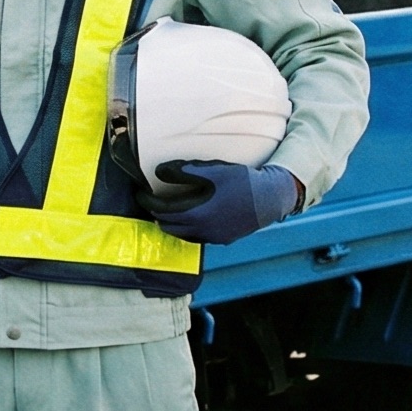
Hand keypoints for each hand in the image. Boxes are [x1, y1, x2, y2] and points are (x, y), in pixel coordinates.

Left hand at [138, 160, 299, 245]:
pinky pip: (196, 237)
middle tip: (152, 199)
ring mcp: (213, 238)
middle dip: (156, 213)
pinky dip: (186, 228)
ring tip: (168, 208)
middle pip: (167, 226)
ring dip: (171, 222)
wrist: (271, 198)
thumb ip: (183, 171)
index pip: (161, 211)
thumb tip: (159, 171)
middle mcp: (202, 231)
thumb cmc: (242, 182)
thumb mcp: (212, 170)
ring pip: (181, 234)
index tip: (140, 192)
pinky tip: (190, 216)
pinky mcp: (222, 240)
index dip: (147, 201)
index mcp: (196, 214)